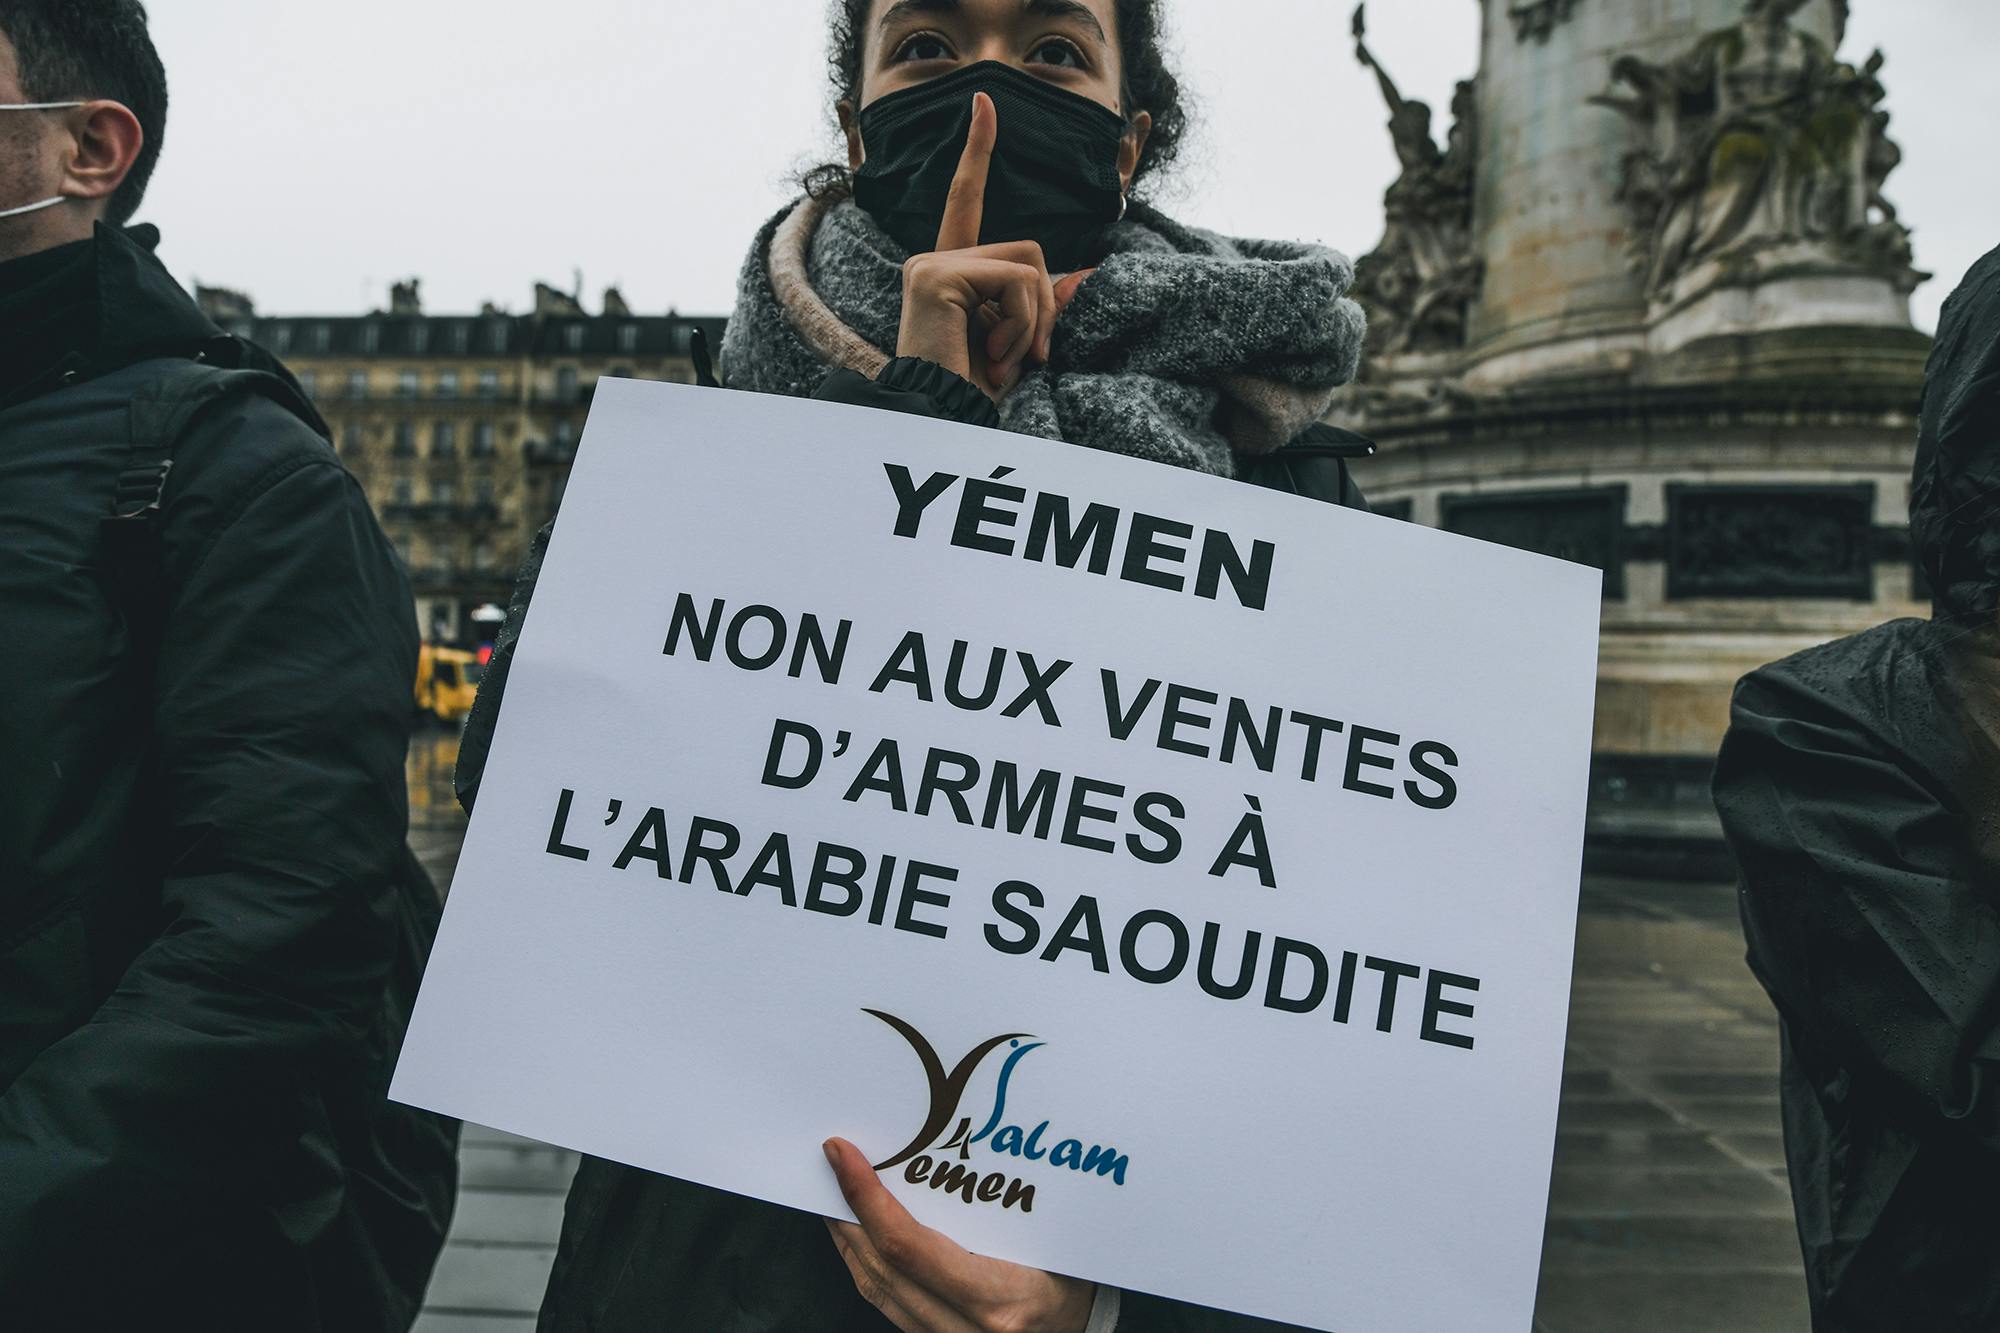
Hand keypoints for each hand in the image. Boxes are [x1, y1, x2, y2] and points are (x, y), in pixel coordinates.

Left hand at [822, 1136, 1095, 1332]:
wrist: (1084, 1332)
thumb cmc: (1075, 1277)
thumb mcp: (1048, 1235)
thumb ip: (994, 1207)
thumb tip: (934, 1151)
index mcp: (1000, 1300)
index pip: (909, 1246)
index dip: (867, 1198)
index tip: (842, 1155)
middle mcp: (968, 1332)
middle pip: (882, 1268)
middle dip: (848, 1212)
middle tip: (831, 1164)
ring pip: (875, 1290)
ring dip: (850, 1238)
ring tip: (836, 1193)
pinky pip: (888, 1305)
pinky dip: (868, 1266)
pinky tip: (861, 1235)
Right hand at [895, 92, 1092, 401]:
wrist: (941, 423)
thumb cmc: (974, 394)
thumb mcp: (1021, 344)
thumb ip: (1046, 305)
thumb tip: (1087, 277)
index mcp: (950, 270)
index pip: (966, 198)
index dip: (978, 150)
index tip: (985, 102)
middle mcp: (933, 258)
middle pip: (1028, 248)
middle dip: (1044, 305)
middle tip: (1030, 357)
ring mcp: (932, 264)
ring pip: (1028, 263)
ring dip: (1034, 319)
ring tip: (1004, 361)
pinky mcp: (938, 275)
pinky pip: (1016, 281)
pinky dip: (1022, 323)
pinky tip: (994, 356)